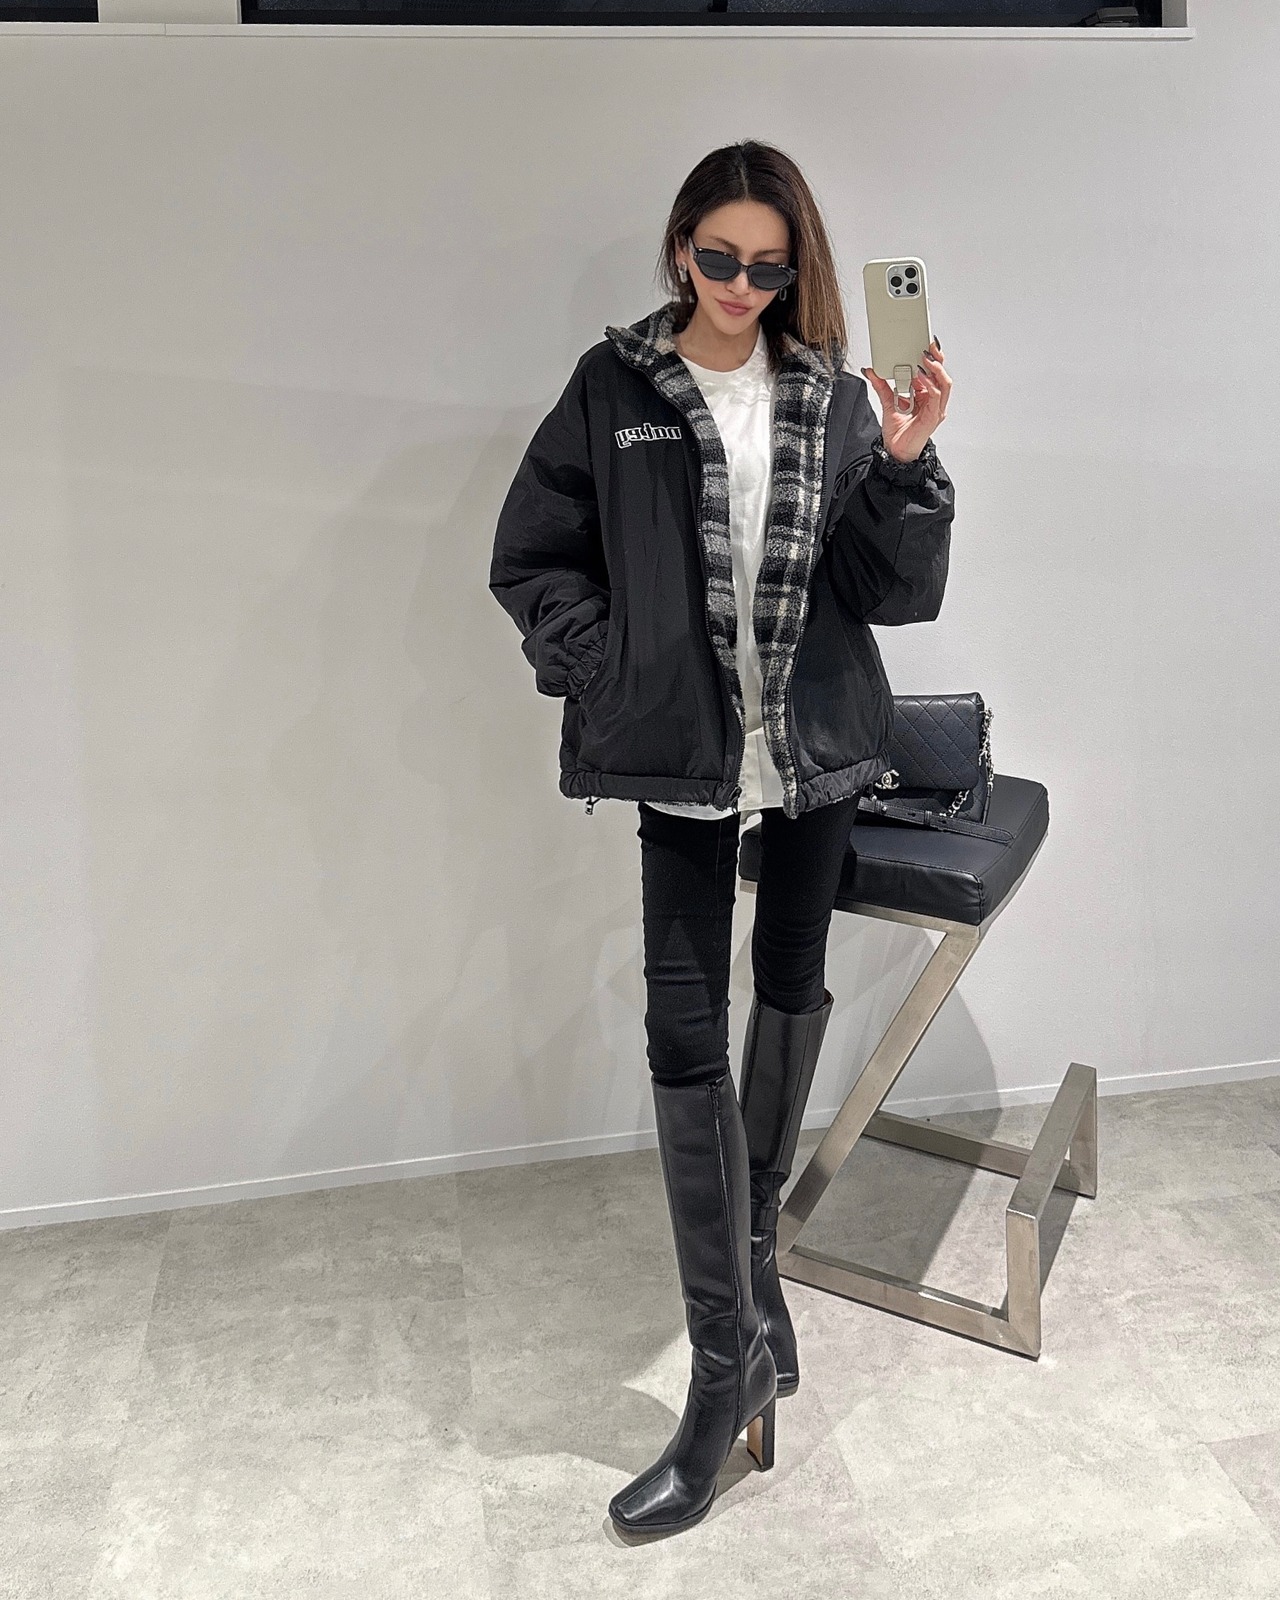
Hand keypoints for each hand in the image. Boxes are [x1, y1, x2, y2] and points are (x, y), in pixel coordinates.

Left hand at [860, 336, 950, 463]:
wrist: (895, 451)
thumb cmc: (897, 432)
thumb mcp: (887, 402)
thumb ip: (881, 386)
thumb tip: (872, 370)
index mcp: (925, 394)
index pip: (932, 371)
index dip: (931, 357)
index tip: (923, 343)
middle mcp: (933, 400)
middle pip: (941, 374)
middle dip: (937, 358)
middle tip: (928, 345)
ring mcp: (936, 408)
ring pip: (944, 382)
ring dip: (936, 369)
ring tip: (925, 358)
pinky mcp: (934, 416)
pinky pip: (936, 396)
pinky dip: (929, 384)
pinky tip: (921, 377)